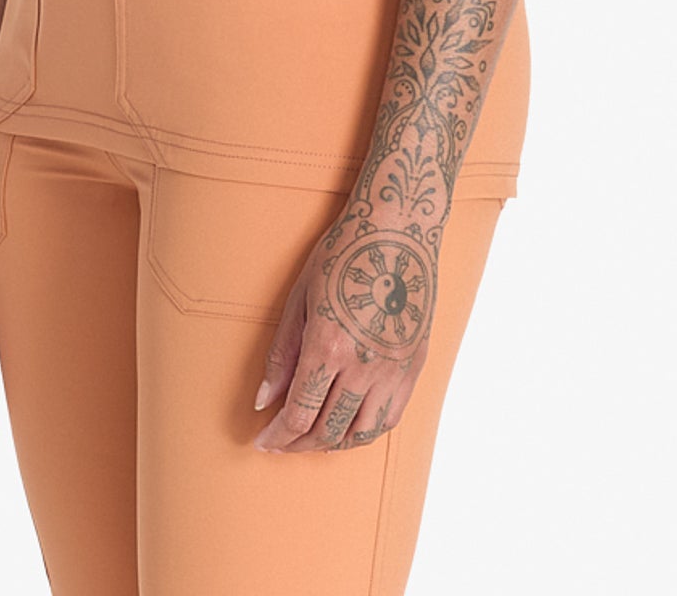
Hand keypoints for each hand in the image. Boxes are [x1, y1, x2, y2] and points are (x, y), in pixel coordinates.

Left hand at [251, 207, 438, 452]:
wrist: (399, 231)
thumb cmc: (344, 254)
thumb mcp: (300, 297)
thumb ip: (281, 354)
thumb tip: (264, 401)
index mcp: (328, 346)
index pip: (299, 415)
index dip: (277, 436)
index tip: (263, 441)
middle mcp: (363, 366)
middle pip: (327, 431)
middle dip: (298, 444)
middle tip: (282, 442)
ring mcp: (393, 369)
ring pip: (360, 433)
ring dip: (331, 444)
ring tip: (312, 438)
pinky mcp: (413, 367)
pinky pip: (389, 418)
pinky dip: (365, 431)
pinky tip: (349, 425)